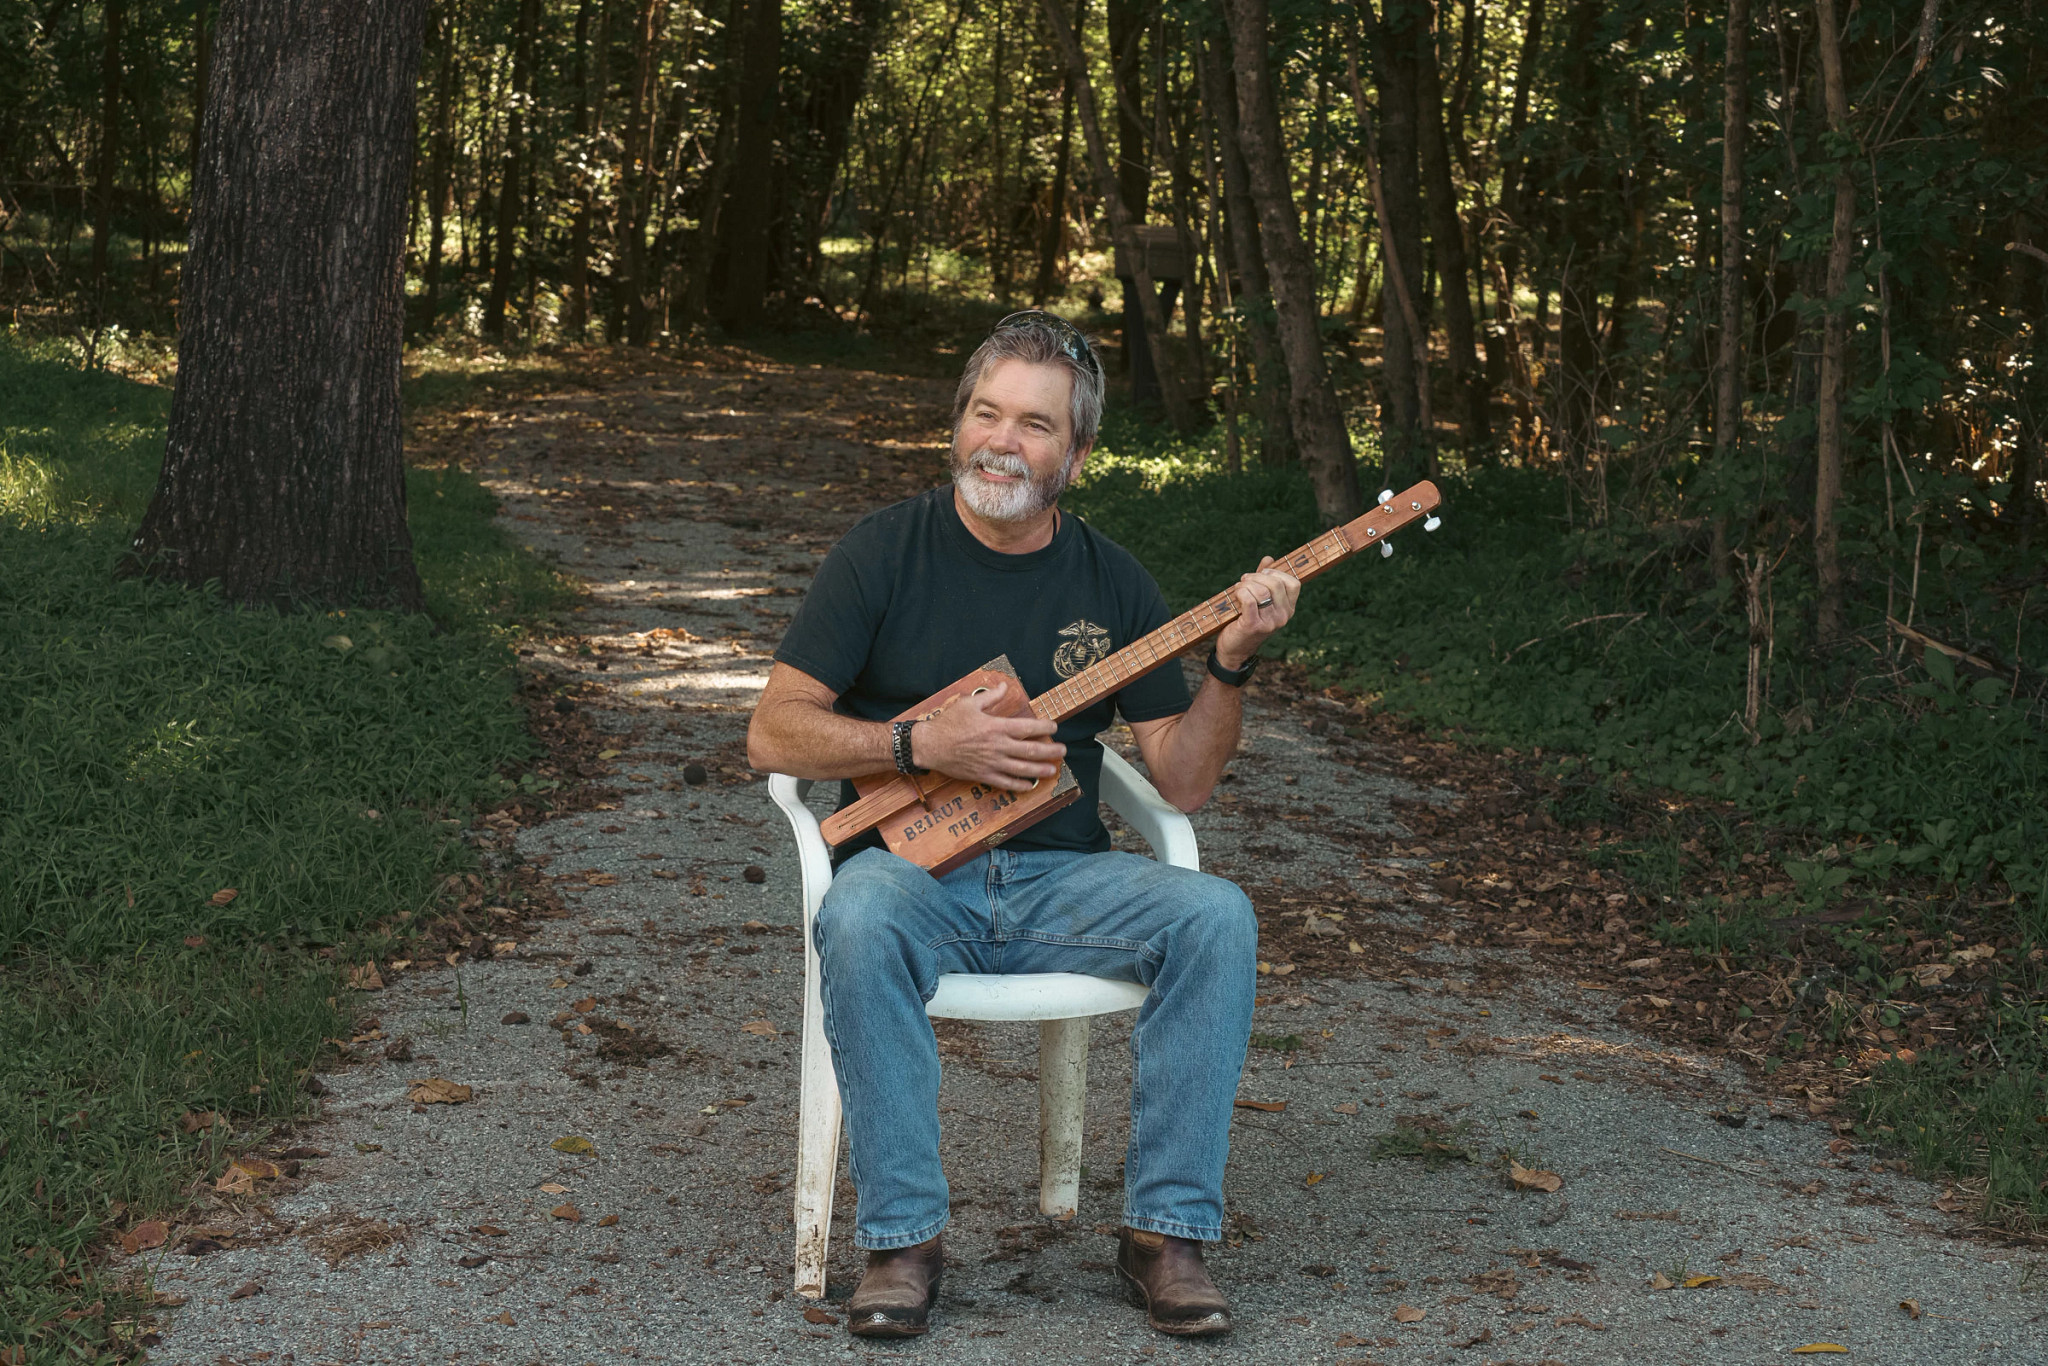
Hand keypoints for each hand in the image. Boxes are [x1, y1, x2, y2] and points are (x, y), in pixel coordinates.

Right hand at [908, 680, 1065, 790]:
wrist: (930, 745)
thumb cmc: (948, 723)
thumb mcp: (969, 703)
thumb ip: (991, 696)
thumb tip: (1004, 687)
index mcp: (996, 727)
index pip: (1028, 728)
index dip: (1045, 727)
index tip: (1053, 726)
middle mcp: (997, 747)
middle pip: (1031, 751)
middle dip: (1050, 751)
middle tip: (1063, 750)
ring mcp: (991, 763)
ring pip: (1022, 769)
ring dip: (1040, 769)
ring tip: (1053, 769)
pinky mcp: (983, 775)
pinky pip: (1006, 783)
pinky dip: (1019, 785)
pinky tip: (1029, 784)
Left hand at [1213, 555, 1299, 668]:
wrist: (1234, 649)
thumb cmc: (1246, 621)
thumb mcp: (1259, 600)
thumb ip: (1264, 580)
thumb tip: (1269, 559)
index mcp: (1288, 609)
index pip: (1293, 583)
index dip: (1277, 573)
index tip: (1262, 574)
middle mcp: (1283, 616)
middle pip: (1275, 584)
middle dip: (1256, 576)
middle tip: (1244, 580)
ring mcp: (1270, 622)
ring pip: (1261, 590)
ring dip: (1245, 584)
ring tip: (1238, 588)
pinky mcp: (1254, 625)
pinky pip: (1249, 599)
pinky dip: (1240, 592)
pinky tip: (1235, 594)